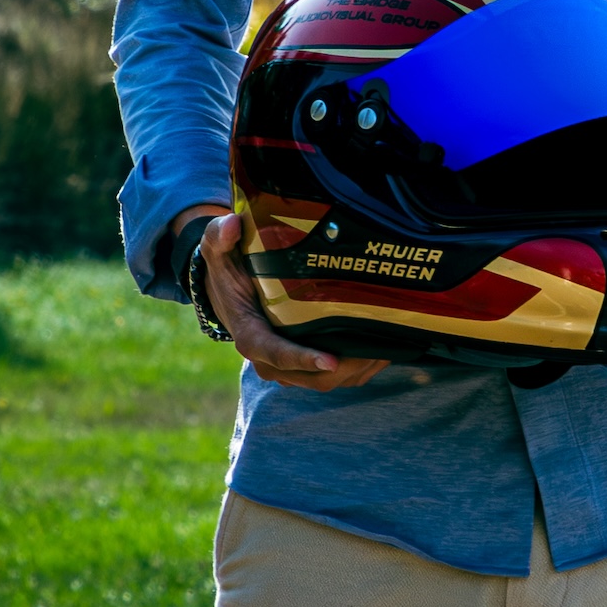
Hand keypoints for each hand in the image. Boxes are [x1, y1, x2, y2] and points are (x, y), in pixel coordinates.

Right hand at [191, 210, 388, 392]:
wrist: (227, 290)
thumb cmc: (228, 268)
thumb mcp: (219, 248)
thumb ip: (222, 235)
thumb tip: (232, 226)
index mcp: (250, 335)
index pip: (276, 353)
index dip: (303, 359)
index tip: (331, 359)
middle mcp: (268, 360)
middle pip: (310, 375)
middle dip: (345, 367)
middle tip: (378, 346)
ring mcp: (287, 367)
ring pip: (327, 380)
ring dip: (357, 369)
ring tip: (388, 347)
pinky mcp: (302, 365)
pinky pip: (334, 377)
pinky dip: (359, 369)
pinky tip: (383, 349)